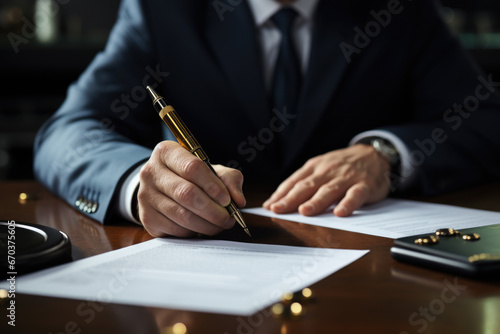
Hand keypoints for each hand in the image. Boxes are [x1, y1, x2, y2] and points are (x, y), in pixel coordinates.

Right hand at [137, 141, 244, 236]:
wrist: (163, 188)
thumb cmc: (191, 177)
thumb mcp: (211, 170)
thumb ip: (229, 179)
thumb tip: (238, 200)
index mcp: (167, 152)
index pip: (192, 167)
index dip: (213, 185)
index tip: (227, 199)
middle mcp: (151, 172)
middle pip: (187, 194)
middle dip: (213, 210)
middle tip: (228, 218)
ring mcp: (146, 196)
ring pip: (182, 215)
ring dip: (207, 224)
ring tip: (220, 224)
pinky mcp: (147, 217)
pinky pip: (175, 229)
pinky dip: (193, 232)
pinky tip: (202, 227)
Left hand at [263, 144, 390, 216]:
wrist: (374, 154)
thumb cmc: (341, 165)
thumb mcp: (320, 168)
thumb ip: (301, 184)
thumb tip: (274, 202)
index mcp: (315, 167)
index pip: (294, 181)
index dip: (281, 194)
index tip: (269, 206)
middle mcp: (328, 171)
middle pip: (308, 186)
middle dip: (292, 199)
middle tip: (278, 210)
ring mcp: (347, 177)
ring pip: (329, 190)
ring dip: (316, 201)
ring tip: (304, 211)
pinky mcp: (365, 185)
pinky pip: (355, 195)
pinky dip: (348, 204)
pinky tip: (340, 213)